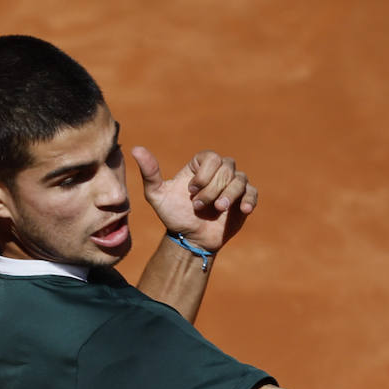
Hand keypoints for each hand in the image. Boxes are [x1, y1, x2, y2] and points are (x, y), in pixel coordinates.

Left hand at [132, 147, 257, 252]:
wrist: (190, 239)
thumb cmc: (173, 215)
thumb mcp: (157, 195)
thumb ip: (149, 173)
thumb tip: (136, 149)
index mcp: (201, 166)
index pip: (211, 157)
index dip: (204, 173)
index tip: (191, 190)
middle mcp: (219, 172)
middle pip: (227, 168)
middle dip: (213, 188)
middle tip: (199, 206)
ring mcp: (233, 186)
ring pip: (240, 180)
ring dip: (228, 194)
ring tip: (217, 210)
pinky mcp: (244, 200)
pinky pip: (253, 193)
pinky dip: (249, 199)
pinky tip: (242, 210)